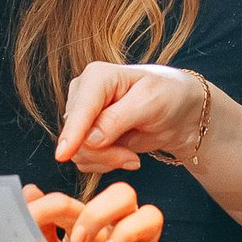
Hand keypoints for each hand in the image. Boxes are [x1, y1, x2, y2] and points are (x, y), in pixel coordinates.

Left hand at [24, 180, 168, 241]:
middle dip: (99, 211)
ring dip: (126, 231)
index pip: (77, 201)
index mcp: (88, 227)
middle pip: (124, 193)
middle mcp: (116, 232)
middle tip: (78, 240)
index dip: (52, 205)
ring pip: (151, 215)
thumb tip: (30, 192)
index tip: (31, 219)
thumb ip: (40, 233)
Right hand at [55, 62, 205, 173]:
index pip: (80, 109)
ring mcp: (83, 116)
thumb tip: (89, 139)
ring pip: (78, 151)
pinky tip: (125, 156)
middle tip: (133, 160)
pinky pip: (84, 160)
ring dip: (106, 161)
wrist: (178, 112)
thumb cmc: (169, 96)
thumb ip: (118, 119)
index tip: (63, 155)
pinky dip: (105, 164)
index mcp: (97, 76)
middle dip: (104, 154)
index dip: (72, 133)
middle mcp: (83, 93)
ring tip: (132, 158)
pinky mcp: (85, 135)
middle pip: (76, 135)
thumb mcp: (150, 103)